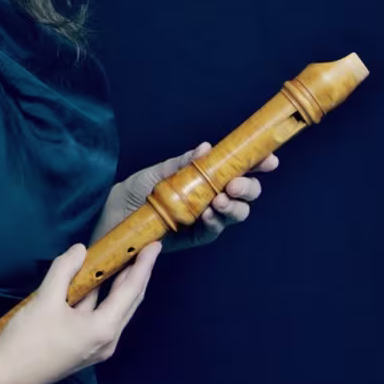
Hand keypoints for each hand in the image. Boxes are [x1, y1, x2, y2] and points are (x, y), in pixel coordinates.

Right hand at [0, 241, 161, 383]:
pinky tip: (96, 281)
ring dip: (119, 284)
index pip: (131, 290)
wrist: (6, 377)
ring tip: (124, 259)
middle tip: (145, 248)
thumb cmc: (28, 340)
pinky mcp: (83, 347)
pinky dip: (101, 296)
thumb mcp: (45, 299)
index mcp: (104, 329)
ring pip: (115, 309)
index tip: (155, 245)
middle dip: (137, 274)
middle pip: (129, 301)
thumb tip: (80, 250)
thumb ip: (65, 271)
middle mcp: (107, 340)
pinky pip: (100, 316)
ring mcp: (96, 346)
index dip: (143, 266)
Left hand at [89, 142, 276, 251]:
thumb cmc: (136, 189)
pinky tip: (208, 213)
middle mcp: (212, 196)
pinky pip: (214, 230)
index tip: (269, 160)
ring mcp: (207, 217)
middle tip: (235, 184)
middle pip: (245, 194)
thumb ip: (184, 163)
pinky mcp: (197, 236)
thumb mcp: (160, 171)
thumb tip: (207, 147)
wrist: (113, 214)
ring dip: (234, 205)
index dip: (257, 164)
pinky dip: (216, 221)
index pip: (238, 169)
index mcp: (207, 176)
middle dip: (248, 188)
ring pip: (236, 213)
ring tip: (220, 199)